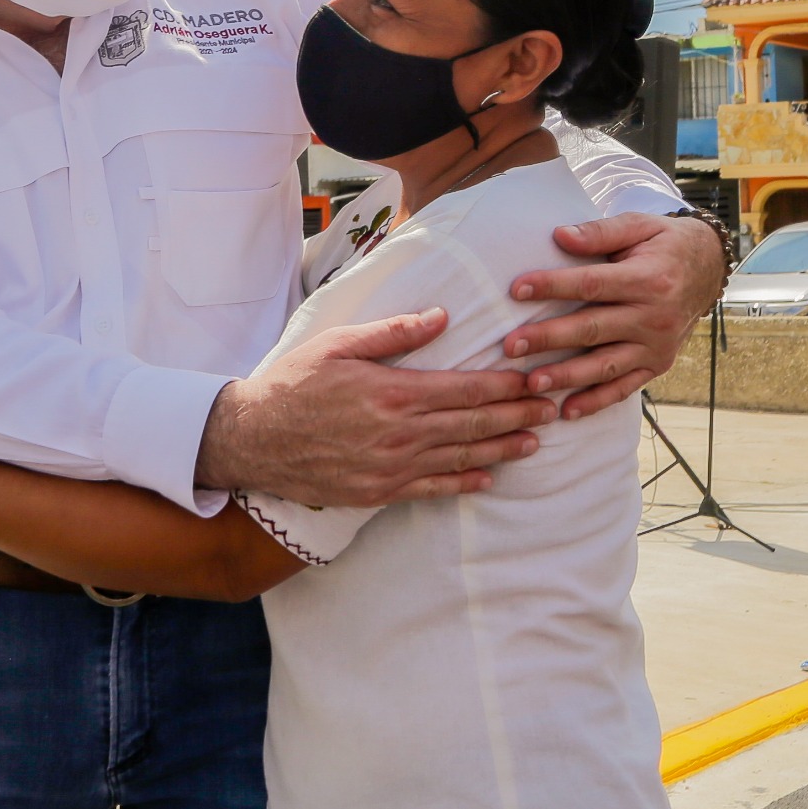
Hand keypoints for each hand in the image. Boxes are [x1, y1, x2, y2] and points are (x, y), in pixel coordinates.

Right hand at [196, 308, 557, 508]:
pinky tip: (489, 477)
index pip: (465, 389)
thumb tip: (442, 316)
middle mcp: (398, 433)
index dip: (506, 386)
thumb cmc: (294, 383)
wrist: (253, 438)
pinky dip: (464, 482)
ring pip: (460, 457)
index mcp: (392, 392)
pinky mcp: (379, 491)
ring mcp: (390, 467)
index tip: (535, 378)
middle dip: (518, 415)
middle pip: (472, 424)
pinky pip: (432, 488)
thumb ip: (393, 332)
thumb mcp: (338, 344)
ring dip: (502, 448)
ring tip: (535, 440)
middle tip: (553, 407)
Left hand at [503, 211, 723, 417]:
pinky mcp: (657, 365)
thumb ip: (600, 232)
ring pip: (605, 365)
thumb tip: (560, 235)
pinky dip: (597, 402)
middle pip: (593, 329)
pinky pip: (625, 388)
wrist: (709, 269)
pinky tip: (567, 411)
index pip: (592, 284)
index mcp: (648, 279)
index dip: (553, 286)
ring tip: (532, 383)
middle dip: (549, 338)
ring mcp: (657, 346)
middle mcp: (654, 317)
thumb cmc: (663, 244)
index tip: (516, 289)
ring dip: (567, 377)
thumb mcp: (640, 225)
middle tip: (510, 346)